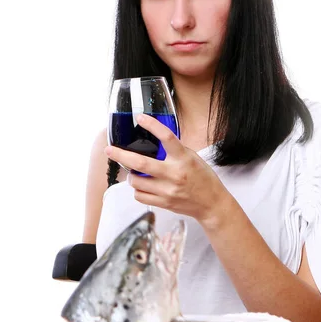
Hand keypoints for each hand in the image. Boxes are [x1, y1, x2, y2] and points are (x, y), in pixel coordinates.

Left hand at [104, 114, 231, 224]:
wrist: (211, 203)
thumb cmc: (202, 178)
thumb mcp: (192, 158)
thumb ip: (175, 150)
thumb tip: (155, 139)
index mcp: (183, 159)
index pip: (166, 137)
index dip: (152, 125)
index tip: (140, 118)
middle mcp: (174, 174)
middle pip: (141, 163)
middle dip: (121, 155)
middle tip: (109, 150)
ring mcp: (167, 190)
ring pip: (136, 182)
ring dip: (131, 175)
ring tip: (134, 172)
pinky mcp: (163, 203)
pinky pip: (139, 196)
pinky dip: (137, 190)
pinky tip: (143, 186)